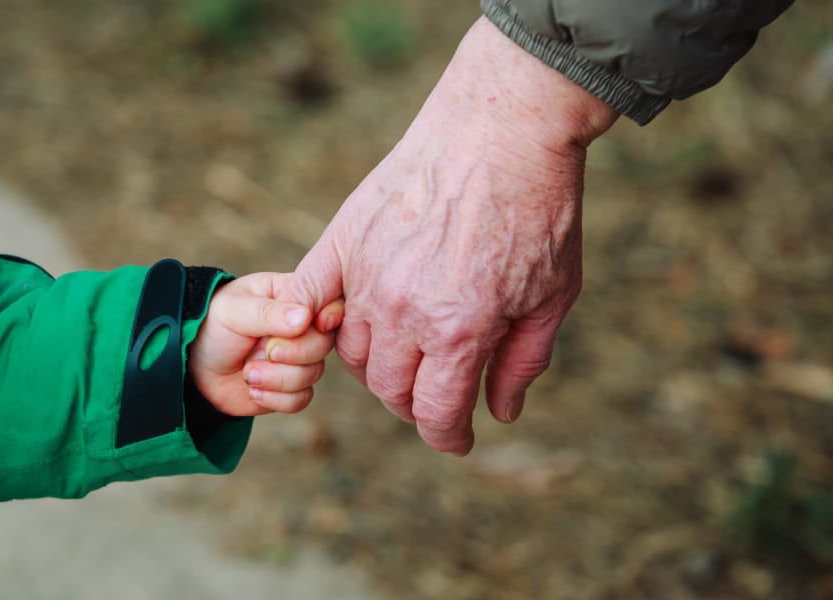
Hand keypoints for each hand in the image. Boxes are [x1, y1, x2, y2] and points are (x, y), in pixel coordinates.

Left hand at [188, 272, 344, 416]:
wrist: (190, 364)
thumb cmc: (211, 324)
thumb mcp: (234, 310)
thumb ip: (269, 313)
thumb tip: (305, 317)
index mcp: (294, 297)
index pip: (330, 303)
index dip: (328, 317)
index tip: (314, 324)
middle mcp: (301, 328)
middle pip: (324, 344)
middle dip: (294, 354)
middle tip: (263, 352)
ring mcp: (297, 359)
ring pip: (313, 374)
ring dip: (278, 379)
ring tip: (248, 372)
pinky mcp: (289, 387)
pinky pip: (302, 399)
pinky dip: (276, 399)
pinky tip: (253, 389)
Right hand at [280, 18, 618, 453]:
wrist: (502, 128)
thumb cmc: (539, 210)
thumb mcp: (554, 295)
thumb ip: (522, 363)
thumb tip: (499, 414)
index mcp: (458, 331)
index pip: (434, 413)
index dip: (448, 437)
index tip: (457, 439)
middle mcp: (403, 310)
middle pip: (387, 389)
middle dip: (414, 405)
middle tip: (434, 396)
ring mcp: (366, 274)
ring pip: (348, 352)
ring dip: (376, 366)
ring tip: (402, 354)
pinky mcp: (344, 239)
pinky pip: (308, 297)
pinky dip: (316, 321)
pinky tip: (333, 325)